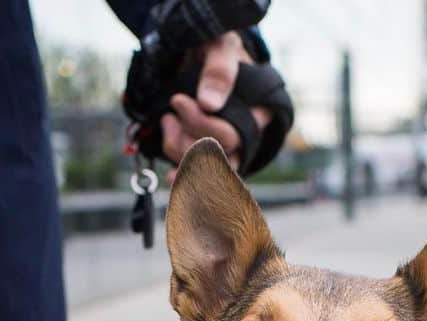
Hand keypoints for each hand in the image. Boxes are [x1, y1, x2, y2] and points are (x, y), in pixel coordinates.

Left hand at [160, 31, 271, 179]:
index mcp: (258, 112)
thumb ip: (219, 68)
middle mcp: (245, 135)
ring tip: (168, 118)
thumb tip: (208, 103)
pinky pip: (191, 170)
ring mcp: (225, 147)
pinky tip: (169, 153)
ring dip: (177, 145)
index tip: (178, 100)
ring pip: (202, 167)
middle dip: (188, 135)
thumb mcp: (220, 45)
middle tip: (173, 106)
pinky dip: (176, 161)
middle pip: (217, 155)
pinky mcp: (206, 154)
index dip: (203, 125)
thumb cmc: (216, 45)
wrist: (200, 52)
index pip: (234, 135)